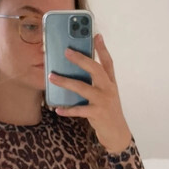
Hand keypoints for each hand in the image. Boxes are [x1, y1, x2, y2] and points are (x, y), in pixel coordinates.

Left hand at [48, 33, 132, 153]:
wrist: (117, 133)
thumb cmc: (107, 111)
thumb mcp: (105, 94)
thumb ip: (94, 83)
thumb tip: (73, 72)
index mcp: (110, 82)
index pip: (108, 62)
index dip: (102, 48)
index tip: (96, 35)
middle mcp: (108, 89)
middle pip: (95, 69)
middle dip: (81, 59)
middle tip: (66, 51)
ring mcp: (103, 101)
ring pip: (82, 88)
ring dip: (65, 82)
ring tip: (51, 77)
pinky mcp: (97, 114)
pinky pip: (79, 110)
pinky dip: (67, 110)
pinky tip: (57, 109)